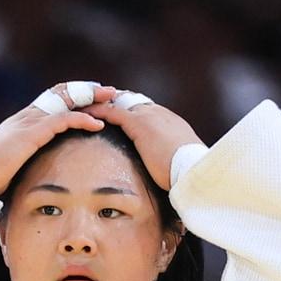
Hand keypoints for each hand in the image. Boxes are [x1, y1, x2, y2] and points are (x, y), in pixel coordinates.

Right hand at [0, 84, 116, 196]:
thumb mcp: (11, 170)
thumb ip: (25, 168)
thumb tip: (34, 186)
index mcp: (23, 124)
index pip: (54, 102)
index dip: (75, 98)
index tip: (95, 100)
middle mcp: (27, 117)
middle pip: (63, 93)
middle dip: (88, 90)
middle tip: (110, 92)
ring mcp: (29, 122)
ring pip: (67, 101)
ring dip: (92, 99)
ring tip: (112, 101)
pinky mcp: (31, 132)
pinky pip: (63, 119)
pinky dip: (82, 118)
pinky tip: (98, 123)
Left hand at [87, 96, 201, 192]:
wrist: (194, 169)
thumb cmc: (192, 175)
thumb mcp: (181, 166)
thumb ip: (172, 166)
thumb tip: (170, 180)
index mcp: (172, 123)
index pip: (147, 110)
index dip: (133, 110)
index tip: (122, 112)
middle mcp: (160, 114)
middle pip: (132, 100)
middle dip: (116, 101)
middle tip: (99, 103)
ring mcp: (150, 116)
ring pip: (120, 102)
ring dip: (103, 103)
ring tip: (86, 106)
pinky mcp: (138, 124)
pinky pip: (112, 112)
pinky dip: (99, 111)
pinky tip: (85, 113)